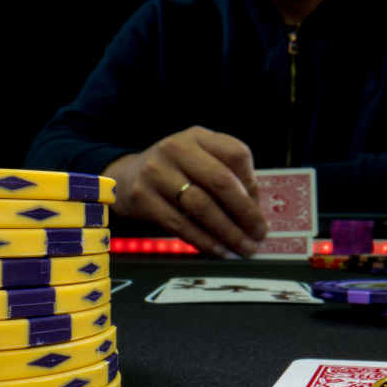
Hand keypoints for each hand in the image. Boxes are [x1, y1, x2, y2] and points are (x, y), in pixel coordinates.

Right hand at [104, 126, 267, 256]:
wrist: (126, 178)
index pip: (236, 154)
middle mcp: (176, 148)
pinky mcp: (143, 197)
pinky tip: (219, 251)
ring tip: (243, 248)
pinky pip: (180, 224)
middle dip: (245, 213)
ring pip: (201, 206)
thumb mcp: (200, 160)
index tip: (261, 210)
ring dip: (227, 232)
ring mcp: (156, 172)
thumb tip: (256, 213)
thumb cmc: (175, 172)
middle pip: (221, 181)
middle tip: (259, 235)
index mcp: (198, 135)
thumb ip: (228, 176)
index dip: (253, 185)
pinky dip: (204, 241)